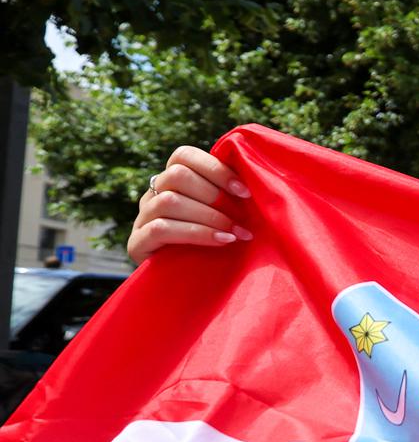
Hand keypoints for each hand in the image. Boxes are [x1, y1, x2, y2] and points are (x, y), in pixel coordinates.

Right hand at [128, 145, 252, 264]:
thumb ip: (228, 197)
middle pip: (177, 175)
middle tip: (244, 218)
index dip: (215, 169)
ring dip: (210, 217)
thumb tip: (258, 180)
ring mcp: (141, 218)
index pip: (183, 155)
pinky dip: (196, 233)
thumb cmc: (212, 245)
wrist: (184, 286)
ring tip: (237, 234)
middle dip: (215, 196)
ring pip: (169, 201)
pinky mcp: (137, 243)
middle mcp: (152, 194)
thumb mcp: (221, 216)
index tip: (245, 191)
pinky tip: (221, 242)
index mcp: (171, 180)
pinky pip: (161, 228)